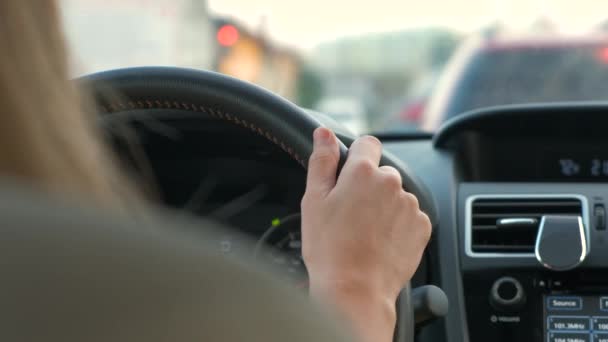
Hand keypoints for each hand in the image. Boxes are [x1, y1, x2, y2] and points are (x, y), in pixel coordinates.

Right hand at [301, 127, 431, 341]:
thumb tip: (324, 133)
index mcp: (363, 172)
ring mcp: (410, 205)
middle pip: (382, 173)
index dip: (356, 158)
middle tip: (350, 215)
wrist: (355, 291)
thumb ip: (322, 160)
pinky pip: (409, 216)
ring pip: (396, 196)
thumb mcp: (314, 201)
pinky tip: (380, 242)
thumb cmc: (329, 249)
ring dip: (384, 206)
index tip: (348, 178)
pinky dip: (398, 225)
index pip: (368, 144)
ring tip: (365, 233)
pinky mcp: (421, 226)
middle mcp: (392, 183)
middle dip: (369, 187)